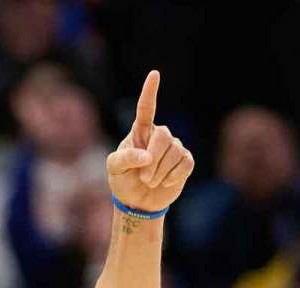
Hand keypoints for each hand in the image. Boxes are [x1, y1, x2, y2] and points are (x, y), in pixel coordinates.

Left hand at [106, 71, 194, 212]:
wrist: (137, 201)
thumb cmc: (123, 180)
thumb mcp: (114, 169)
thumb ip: (125, 158)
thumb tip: (145, 156)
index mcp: (140, 132)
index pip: (146, 108)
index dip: (150, 91)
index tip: (154, 74)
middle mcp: (159, 135)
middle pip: (164, 137)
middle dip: (153, 159)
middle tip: (143, 177)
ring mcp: (174, 147)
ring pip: (175, 152)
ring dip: (160, 172)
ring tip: (150, 182)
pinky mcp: (185, 161)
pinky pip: (185, 163)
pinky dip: (173, 176)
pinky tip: (164, 182)